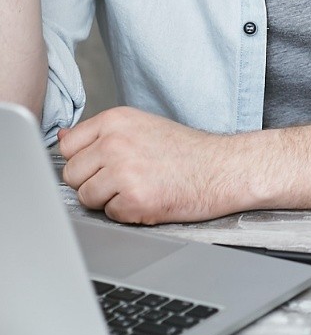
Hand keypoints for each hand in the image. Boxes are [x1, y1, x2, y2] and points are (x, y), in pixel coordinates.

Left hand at [59, 107, 240, 224]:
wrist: (223, 168)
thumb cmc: (186, 150)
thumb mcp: (142, 127)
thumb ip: (101, 134)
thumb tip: (62, 137)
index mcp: (116, 119)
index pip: (68, 146)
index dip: (86, 160)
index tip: (107, 162)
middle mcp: (116, 142)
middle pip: (72, 175)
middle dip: (94, 182)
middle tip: (128, 177)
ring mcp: (124, 170)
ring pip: (86, 197)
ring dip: (109, 199)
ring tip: (140, 186)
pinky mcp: (134, 199)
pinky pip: (109, 214)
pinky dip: (128, 212)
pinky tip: (151, 197)